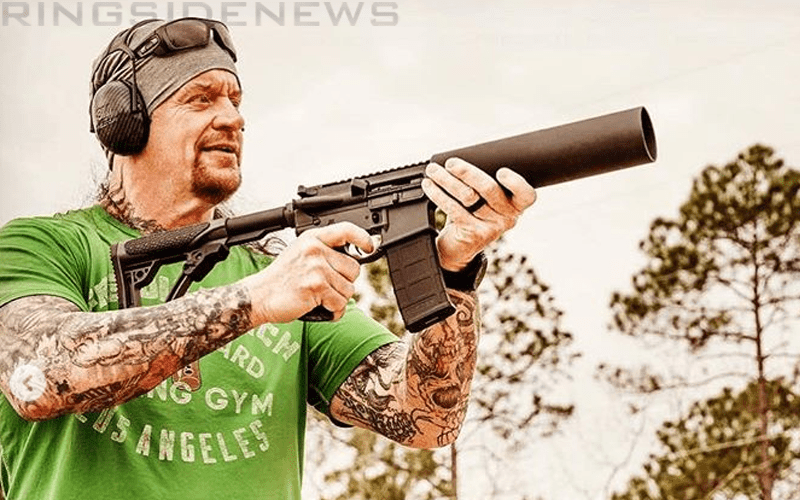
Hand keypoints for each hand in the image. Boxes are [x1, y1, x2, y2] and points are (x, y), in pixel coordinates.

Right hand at [242, 222, 373, 323]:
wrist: (259, 295)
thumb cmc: (281, 279)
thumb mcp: (300, 253)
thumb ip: (324, 252)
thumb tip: (354, 258)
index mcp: (312, 239)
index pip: (346, 230)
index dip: (362, 238)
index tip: (370, 246)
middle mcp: (315, 250)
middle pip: (354, 268)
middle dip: (345, 282)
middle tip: (326, 287)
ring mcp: (316, 267)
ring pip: (349, 289)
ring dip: (338, 299)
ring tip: (318, 297)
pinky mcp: (316, 286)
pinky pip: (339, 303)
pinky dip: (333, 310)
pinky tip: (319, 306)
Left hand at [421, 157, 535, 270]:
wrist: (459, 247)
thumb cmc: (473, 215)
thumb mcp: (485, 201)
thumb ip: (484, 185)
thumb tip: (461, 161)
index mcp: (515, 205)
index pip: (526, 195)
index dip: (516, 183)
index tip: (501, 171)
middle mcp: (507, 217)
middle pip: (490, 189)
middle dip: (467, 172)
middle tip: (450, 163)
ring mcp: (491, 228)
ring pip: (468, 197)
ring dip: (447, 180)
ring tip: (433, 171)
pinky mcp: (473, 234)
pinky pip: (454, 209)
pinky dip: (439, 194)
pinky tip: (430, 186)